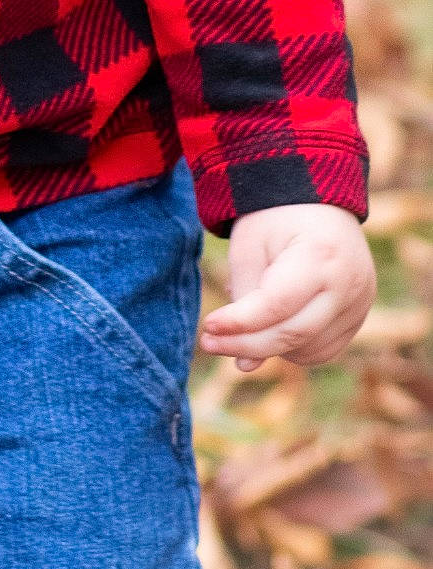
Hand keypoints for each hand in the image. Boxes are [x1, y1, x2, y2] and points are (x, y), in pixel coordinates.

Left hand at [199, 202, 375, 372]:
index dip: (240, 323)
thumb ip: (245, 299)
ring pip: (308, 350)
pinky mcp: (359, 314)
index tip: (208, 328)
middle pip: (293, 335)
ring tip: (243, 320)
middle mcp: (349, 284)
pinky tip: (271, 324)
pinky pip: (323, 349)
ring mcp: (360, 302)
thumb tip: (243, 367)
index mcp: (320, 255)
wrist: (318, 202)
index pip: (276, 305)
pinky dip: (293, 346)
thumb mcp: (250, 245)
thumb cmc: (276, 218)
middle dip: (246, 344)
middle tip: (209, 342)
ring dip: (269, 346)